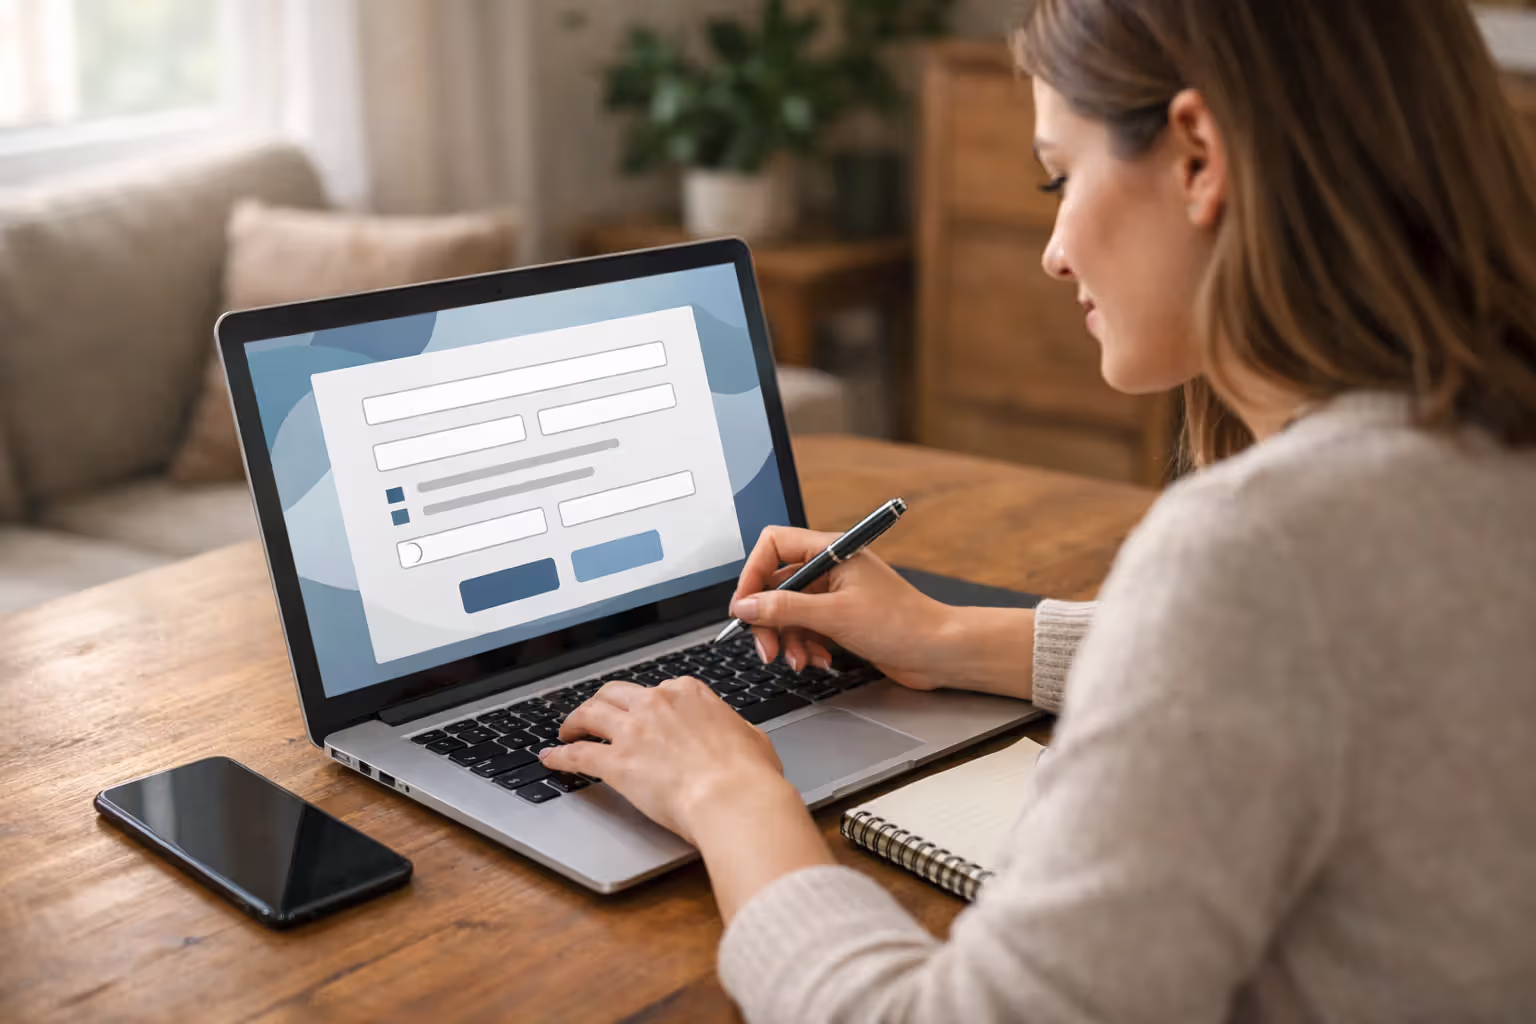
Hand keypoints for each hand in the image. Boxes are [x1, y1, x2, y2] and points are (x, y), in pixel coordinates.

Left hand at [543, 677, 792, 844]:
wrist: (734, 797)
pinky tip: (551, 759)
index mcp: (689, 693)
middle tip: (594, 715)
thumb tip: (738, 737)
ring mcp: (633, 730)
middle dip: (601, 702)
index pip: (658, 689)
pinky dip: (560, 755)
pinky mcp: (616, 762)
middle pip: (615, 693)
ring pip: (589, 713)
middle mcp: (657, 703)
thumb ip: (735, 731)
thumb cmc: (749, 775)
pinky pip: (577, 753)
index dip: (646, 704)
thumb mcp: (752, 738)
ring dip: (574, 721)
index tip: (641, 715)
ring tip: (566, 731)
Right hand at [728, 526, 961, 690]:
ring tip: (799, 661)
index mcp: (831, 550)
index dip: (753, 574)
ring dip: (788, 640)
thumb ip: (785, 609)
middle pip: (776, 584)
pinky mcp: (840, 619)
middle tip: (766, 649)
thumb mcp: (835, 616)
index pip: (774, 545)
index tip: (744, 607)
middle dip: (768, 619)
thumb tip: (745, 606)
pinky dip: (805, 646)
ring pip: (788, 611)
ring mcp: (835, 594)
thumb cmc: (902, 624)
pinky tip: (818, 661)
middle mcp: (830, 567)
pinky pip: (805, 628)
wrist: (939, 652)